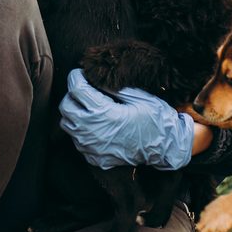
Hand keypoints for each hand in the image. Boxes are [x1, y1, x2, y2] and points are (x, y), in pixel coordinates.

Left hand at [58, 69, 194, 170]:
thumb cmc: (155, 120)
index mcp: (104, 113)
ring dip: (74, 113)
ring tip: (89, 107)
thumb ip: (114, 87)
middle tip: (85, 90)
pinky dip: (81, 130)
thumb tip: (96, 77)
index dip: (76, 77)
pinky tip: (95, 125)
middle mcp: (92, 131)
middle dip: (73, 95)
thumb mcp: (138, 96)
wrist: (166, 149)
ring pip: (67, 124)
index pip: (76, 88)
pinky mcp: (94, 158)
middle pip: (65, 106)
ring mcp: (91, 147)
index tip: (81, 73)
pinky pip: (77, 141)